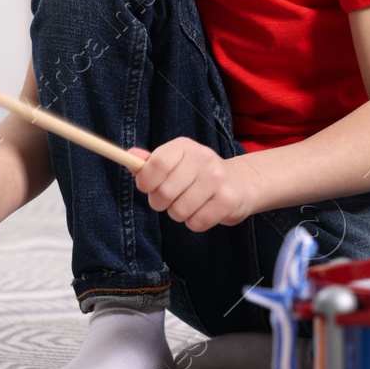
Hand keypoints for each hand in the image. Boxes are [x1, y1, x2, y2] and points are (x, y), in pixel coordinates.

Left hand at [131, 137, 253, 231]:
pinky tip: (203, 211)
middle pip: (164, 192)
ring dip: (179, 214)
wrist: (239, 184)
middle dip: (160, 203)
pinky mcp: (228, 200)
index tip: (147, 187)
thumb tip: (130, 157)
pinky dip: (195, 223)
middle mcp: (203, 158)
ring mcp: (217, 179)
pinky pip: (196, 223)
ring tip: (189, 204)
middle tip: (170, 200)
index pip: (156, 164)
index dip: (145, 181)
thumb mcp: (175, 162)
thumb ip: (151, 163)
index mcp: (184, 146)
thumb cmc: (198, 175)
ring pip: (178, 211)